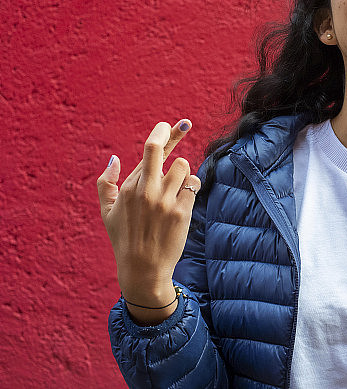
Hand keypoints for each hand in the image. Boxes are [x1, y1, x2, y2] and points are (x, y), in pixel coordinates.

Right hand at [97, 120, 199, 322]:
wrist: (143, 269)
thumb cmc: (124, 239)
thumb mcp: (107, 212)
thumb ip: (106, 184)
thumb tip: (113, 157)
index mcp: (129, 188)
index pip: (148, 152)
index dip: (163, 134)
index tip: (170, 123)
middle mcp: (146, 192)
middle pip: (160, 150)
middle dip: (174, 133)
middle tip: (185, 123)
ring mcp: (164, 202)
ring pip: (183, 166)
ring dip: (183, 171)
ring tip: (177, 185)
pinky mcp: (182, 212)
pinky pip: (194, 184)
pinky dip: (192, 186)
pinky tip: (184, 197)